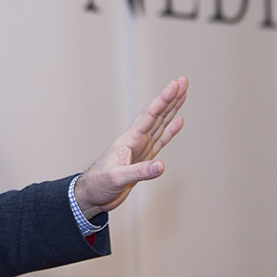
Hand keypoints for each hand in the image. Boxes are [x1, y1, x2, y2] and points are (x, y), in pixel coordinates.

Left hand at [73, 76, 187, 219]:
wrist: (92, 195)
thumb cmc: (98, 184)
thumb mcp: (118, 178)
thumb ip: (139, 172)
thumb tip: (161, 166)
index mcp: (129, 140)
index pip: (149, 116)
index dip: (162, 100)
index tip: (175, 85)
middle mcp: (137, 140)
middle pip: (157, 115)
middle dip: (171, 98)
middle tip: (184, 81)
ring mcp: (142, 148)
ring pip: (161, 124)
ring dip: (172, 109)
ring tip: (184, 94)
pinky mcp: (145, 159)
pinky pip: (161, 140)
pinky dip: (171, 130)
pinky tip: (178, 120)